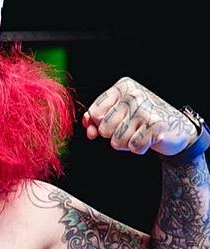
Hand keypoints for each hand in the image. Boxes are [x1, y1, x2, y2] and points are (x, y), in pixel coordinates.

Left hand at [82, 77, 196, 155]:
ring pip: (117, 141)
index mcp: (123, 87)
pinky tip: (147, 139)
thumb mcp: (118, 112)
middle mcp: (134, 95)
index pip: (95, 112)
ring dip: (126, 143)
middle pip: (104, 129)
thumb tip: (87, 124)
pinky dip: (138, 148)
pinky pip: (133, 147)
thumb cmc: (142, 120)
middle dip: (113, 135)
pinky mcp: (155, 126)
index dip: (97, 124)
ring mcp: (145, 110)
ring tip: (138, 133)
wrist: (176, 128)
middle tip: (129, 129)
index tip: (106, 125)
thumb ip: (98, 116)